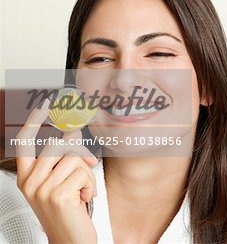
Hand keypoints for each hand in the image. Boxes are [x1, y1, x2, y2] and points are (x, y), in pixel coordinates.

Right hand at [16, 99, 98, 243]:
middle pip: (57, 145)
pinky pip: (83, 173)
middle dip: (78, 152)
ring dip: (87, 173)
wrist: (70, 240)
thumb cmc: (68, 211)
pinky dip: (91, 184)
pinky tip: (84, 198)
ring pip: (74, 158)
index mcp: (27, 178)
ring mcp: (43, 189)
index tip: (44, 106)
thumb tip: (74, 134)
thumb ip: (63, 160)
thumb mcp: (61, 183)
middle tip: (89, 165)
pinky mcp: (59, 196)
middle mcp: (31, 182)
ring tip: (83, 189)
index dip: (34, 122)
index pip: (24, 143)